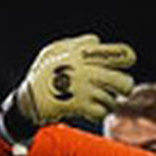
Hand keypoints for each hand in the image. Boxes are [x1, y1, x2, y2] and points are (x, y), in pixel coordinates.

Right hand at [14, 34, 135, 125]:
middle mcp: (89, 70)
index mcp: (85, 53)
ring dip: (108, 103)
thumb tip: (97, 41)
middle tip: (120, 90)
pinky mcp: (80, 105)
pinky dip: (98, 113)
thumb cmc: (42, 74)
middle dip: (125, 88)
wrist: (28, 98)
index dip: (127, 58)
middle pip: (123, 82)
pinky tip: (91, 111)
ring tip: (99, 101)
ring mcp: (85, 89)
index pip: (120, 53)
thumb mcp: (56, 50)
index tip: (127, 62)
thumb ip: (78, 44)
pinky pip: (101, 113)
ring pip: (112, 100)